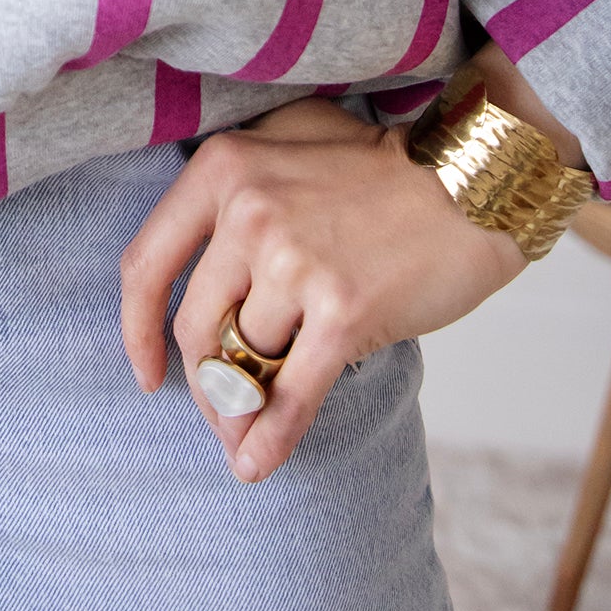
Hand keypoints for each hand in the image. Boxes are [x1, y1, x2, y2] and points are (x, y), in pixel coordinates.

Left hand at [119, 96, 523, 481]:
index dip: (137, 330)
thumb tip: (198, 280)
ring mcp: (294, 261)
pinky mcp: (343, 311)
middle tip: (220, 413)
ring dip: (244, 411)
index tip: (146, 371)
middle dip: (204, 384)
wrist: (474, 181)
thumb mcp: (288, 142)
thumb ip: (234, 192)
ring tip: (249, 435)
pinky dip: (271, 440)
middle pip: (196, 327)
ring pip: (246, 362)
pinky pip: (291, 393)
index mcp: (223, 168)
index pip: (147, 263)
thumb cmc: (382, 166)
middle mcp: (248, 211)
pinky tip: (256, 467)